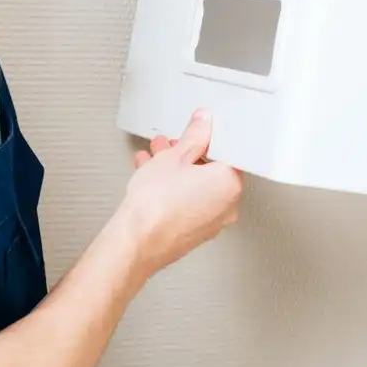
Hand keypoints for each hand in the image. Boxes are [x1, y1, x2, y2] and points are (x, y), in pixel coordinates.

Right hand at [114, 111, 242, 278]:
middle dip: (188, 155)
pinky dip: (174, 191)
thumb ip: (194, 135)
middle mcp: (227, 206)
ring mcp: (210, 223)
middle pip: (211, 171)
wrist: (136, 242)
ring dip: (177, 171)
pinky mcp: (193, 234)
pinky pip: (189, 204)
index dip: (207, 138)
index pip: (227, 152)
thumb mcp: (175, 156)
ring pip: (197, 188)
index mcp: (231, 184)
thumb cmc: (156, 206)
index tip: (195, 132)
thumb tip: (203, 124)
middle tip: (170, 146)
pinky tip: (152, 180)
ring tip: (155, 160)